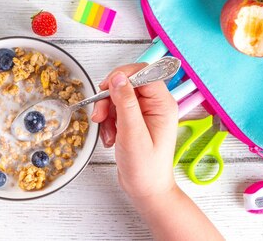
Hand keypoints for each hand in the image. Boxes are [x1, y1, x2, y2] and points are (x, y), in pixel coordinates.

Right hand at [91, 63, 178, 200]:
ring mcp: (144, 113)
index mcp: (162, 104)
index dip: (122, 76)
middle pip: (127, 83)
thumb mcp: (132, 133)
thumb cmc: (145, 168)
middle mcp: (155, 105)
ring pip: (117, 96)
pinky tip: (110, 136)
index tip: (106, 88)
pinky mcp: (134, 120)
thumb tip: (118, 77)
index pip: (143, 73)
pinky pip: (115, 109)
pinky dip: (107, 121)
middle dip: (110, 98)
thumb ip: (125, 102)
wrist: (145, 190)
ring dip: (106, 112)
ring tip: (107, 132)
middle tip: (100, 114)